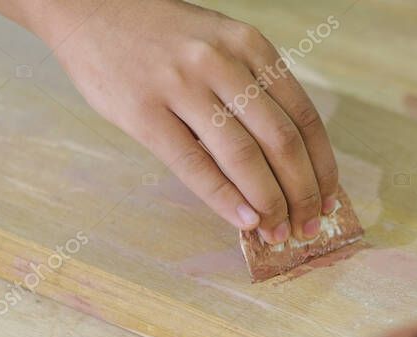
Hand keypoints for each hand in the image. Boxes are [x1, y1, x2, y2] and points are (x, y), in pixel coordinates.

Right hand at [33, 0, 338, 243]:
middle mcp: (223, 63)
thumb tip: (291, 166)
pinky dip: (225, 199)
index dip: (322, 168)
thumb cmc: (164, 36)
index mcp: (251, 47)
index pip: (305, 118)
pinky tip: (245, 221)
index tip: (329, 201)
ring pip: (244, 157)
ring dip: (269, 204)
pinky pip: (194, 165)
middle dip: (302, 194)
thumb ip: (255, 92)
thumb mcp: (222, 45)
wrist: (86, 4)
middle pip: (282, 142)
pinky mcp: (143, 111)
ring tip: (278, 233)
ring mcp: (182, 85)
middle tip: (307, 227)